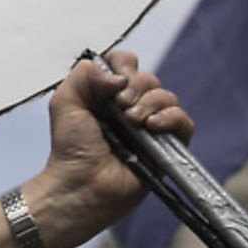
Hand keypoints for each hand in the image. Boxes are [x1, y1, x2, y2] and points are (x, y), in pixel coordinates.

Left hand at [35, 49, 190, 246]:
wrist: (81, 185)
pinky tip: (152, 127)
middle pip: (149, 78)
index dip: (123, 65)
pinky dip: (171, 118)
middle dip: (136, 87)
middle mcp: (130, 107)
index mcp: (107, 93)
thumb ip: (84, 74)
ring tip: (133, 121)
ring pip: (167, 97)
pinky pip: (183, 122)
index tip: (113, 82)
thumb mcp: (64, 102)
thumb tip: (120, 77)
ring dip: (151, 103)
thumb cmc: (70, 149)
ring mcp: (149, 126)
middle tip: (120, 106)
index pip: (126, 63)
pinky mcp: (165, 147)